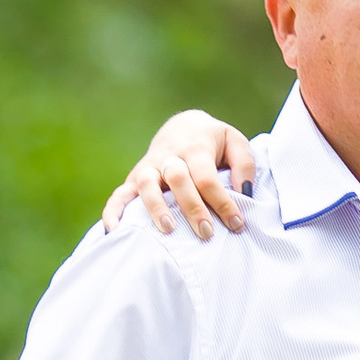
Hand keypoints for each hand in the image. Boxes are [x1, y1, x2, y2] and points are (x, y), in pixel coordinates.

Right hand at [100, 111, 255, 238]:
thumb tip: (245, 192)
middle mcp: (170, 156)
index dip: (222, 201)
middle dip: (191, 207)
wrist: (182, 127)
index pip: (207, 177)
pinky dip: (113, 211)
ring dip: (155, 207)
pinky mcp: (134, 178)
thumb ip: (244, 165)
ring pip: (147, 183)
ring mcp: (149, 167)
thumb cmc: (214, 142)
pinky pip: (120, 193)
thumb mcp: (235, 143)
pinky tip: (114, 231)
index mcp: (196, 147)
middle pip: (178, 179)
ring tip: (167, 230)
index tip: (236, 223)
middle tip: (205, 232)